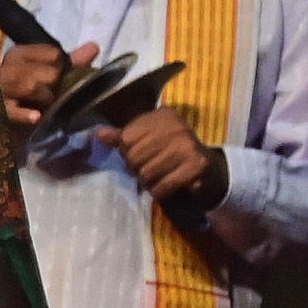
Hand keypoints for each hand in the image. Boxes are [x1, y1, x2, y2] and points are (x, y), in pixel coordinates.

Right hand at [0, 40, 88, 132]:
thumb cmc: (26, 97)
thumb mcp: (47, 78)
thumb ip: (71, 64)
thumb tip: (93, 46)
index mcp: (18, 55)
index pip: (53, 54)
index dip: (61, 68)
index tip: (56, 79)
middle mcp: (6, 68)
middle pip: (46, 71)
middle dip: (53, 86)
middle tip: (50, 97)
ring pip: (30, 86)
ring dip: (44, 99)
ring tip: (43, 108)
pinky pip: (11, 110)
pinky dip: (24, 114)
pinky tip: (35, 117)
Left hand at [112, 105, 226, 207]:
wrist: (207, 168)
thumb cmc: (171, 151)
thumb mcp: (148, 138)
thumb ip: (123, 136)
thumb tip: (99, 134)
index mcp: (162, 115)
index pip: (126, 138)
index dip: (127, 152)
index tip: (138, 156)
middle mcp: (176, 127)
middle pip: (135, 156)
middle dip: (137, 168)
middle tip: (147, 170)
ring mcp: (188, 146)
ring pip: (147, 173)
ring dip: (148, 182)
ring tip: (156, 178)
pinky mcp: (196, 166)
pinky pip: (163, 185)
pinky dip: (159, 191)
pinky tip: (164, 187)